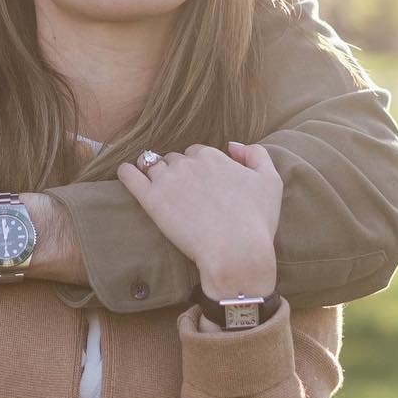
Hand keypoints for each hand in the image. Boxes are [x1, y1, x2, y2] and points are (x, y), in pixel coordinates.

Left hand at [116, 140, 279, 299]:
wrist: (236, 252)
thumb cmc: (256, 221)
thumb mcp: (271, 181)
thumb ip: (256, 155)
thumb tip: (234, 145)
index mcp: (212, 156)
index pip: (197, 154)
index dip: (199, 169)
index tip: (202, 186)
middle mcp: (188, 163)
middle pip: (175, 160)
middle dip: (178, 172)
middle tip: (184, 195)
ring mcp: (167, 180)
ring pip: (152, 166)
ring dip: (154, 173)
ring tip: (158, 189)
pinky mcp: (151, 200)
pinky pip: (130, 176)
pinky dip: (127, 172)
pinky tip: (126, 174)